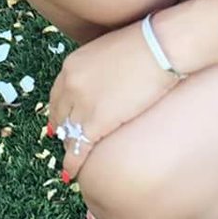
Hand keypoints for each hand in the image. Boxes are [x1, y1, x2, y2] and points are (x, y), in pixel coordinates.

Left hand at [47, 18, 178, 181]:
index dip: (61, 112)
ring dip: (71, 147)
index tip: (63, 123)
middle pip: (60, 117)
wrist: (159, 46)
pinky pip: (78, 149)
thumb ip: (97, 68)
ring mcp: (81, 104)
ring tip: (74, 159)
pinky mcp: (96, 121)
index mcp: (71, 65)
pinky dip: (73, 164)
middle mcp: (70, 84)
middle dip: (64, 131)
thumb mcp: (109, 50)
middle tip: (70, 142)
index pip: (57, 96)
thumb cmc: (145, 44)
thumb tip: (103, 81)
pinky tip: (71, 174)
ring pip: (69, 135)